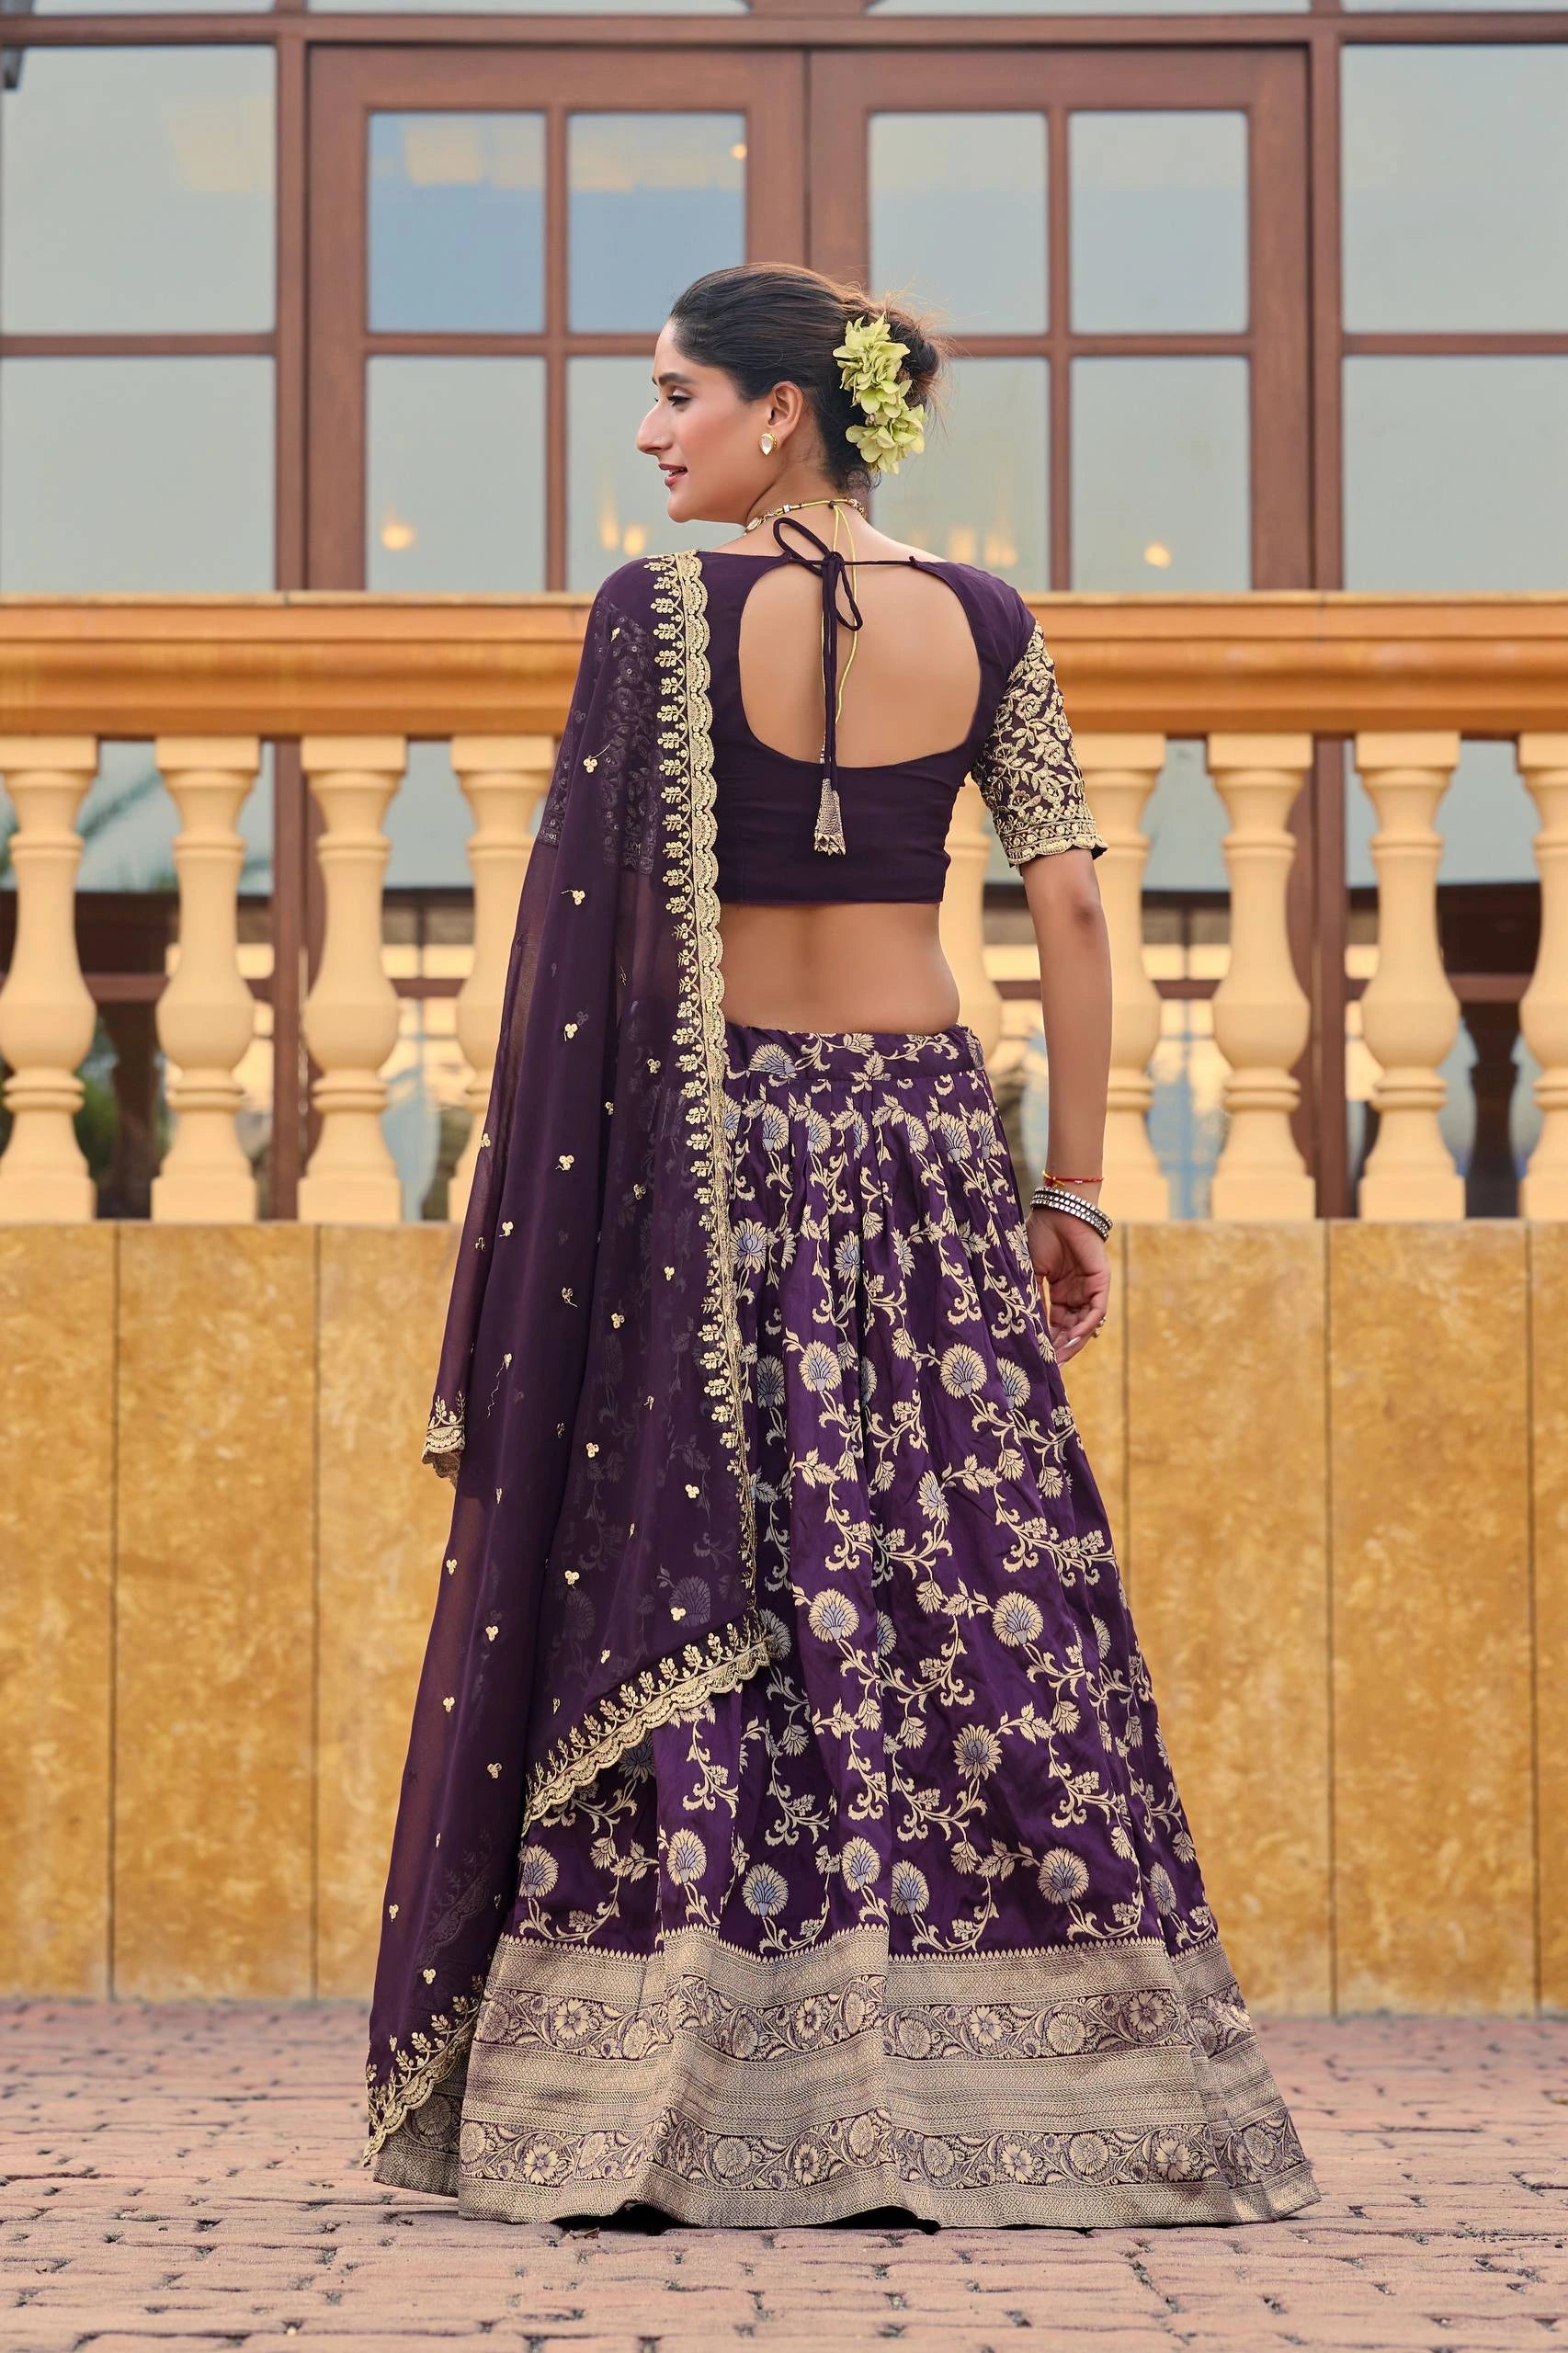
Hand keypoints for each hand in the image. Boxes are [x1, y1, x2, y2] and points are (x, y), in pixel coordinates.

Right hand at [1026, 1205, 1109, 1363]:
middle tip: (1048, 1366)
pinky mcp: (1100, 1282)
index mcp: (1059, 1291)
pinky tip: (1072, 1339)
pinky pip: (1096, 1311)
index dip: (1047, 1340)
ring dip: (1072, 1342)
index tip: (1036, 1358)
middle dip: (1060, 1347)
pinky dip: (1085, 1326)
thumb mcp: (1031, 1272)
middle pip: (1070, 1328)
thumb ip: (1033, 1298)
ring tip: (1059, 1358)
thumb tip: (1026, 1327)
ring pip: (1084, 1324)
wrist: (1057, 1211)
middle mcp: (1075, 1293)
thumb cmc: (1041, 1235)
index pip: (1054, 1323)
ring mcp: (1089, 1289)